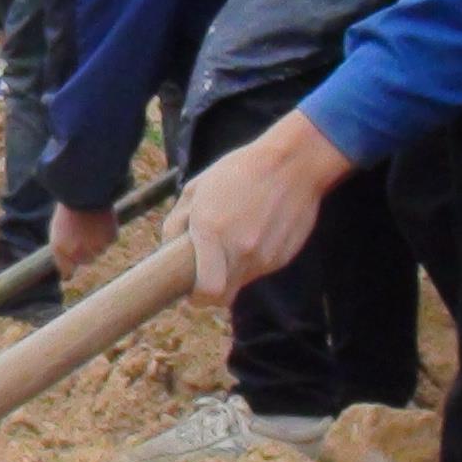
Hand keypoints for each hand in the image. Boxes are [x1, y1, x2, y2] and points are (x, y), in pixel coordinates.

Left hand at [49, 201, 116, 277]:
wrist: (84, 191)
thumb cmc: (68, 207)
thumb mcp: (58, 228)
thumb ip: (63, 247)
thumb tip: (69, 267)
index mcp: (61, 250)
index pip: (67, 272)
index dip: (69, 270)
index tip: (70, 270)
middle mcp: (78, 253)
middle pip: (86, 260)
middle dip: (85, 250)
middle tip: (83, 231)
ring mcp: (96, 247)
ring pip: (99, 250)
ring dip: (97, 240)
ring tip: (90, 221)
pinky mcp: (110, 239)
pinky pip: (110, 239)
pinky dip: (107, 231)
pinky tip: (100, 219)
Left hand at [161, 111, 355, 304]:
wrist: (293, 163)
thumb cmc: (238, 171)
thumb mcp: (196, 188)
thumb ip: (176, 223)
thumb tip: (168, 249)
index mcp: (212, 232)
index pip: (208, 291)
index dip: (197, 298)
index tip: (191, 290)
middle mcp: (240, 250)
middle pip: (224, 296)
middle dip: (211, 289)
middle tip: (207, 271)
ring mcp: (265, 256)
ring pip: (242, 282)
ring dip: (232, 271)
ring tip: (234, 239)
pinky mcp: (283, 256)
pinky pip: (260, 269)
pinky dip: (252, 260)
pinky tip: (255, 233)